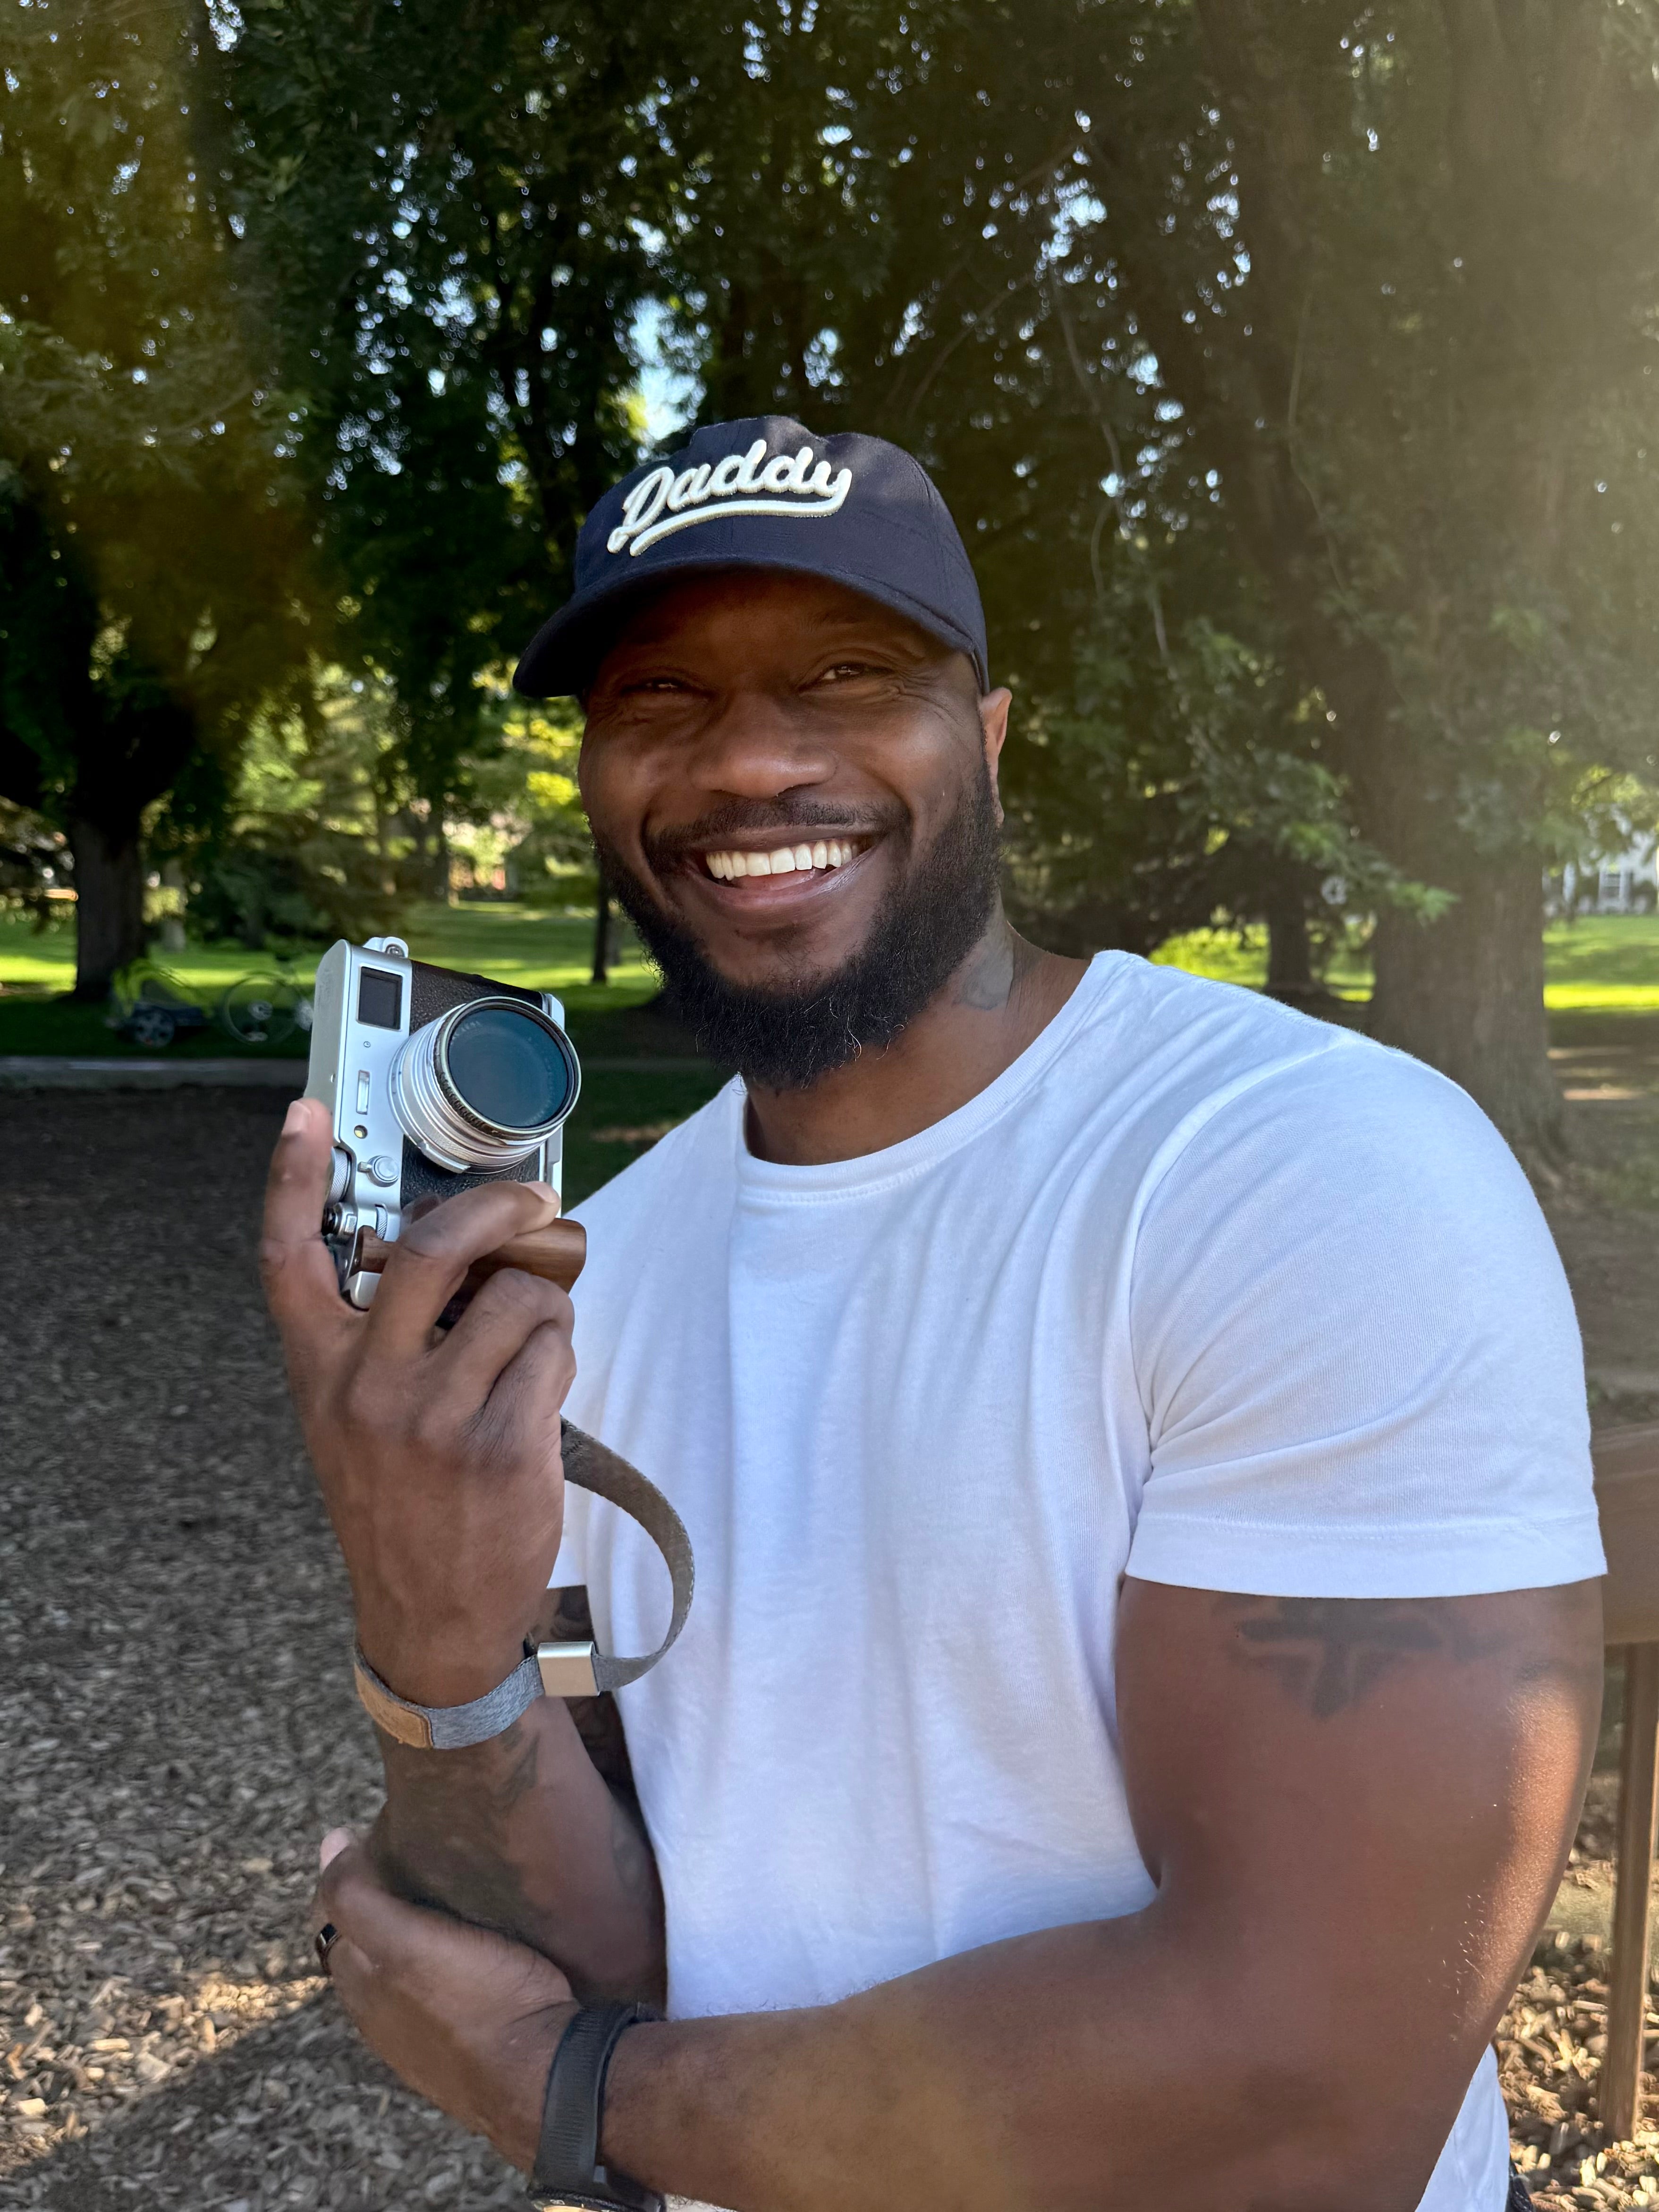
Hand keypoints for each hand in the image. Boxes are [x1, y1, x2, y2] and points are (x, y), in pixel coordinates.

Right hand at [262, 1095, 575, 1704]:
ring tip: (530, 1351)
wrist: (431, 1619)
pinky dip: (560, 1359)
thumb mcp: (357, 1421)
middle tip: (537, 1202)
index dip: (293, 1178)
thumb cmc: (403, 1504)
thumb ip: (388, 1339)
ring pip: (520, 1299)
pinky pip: (554, 1353)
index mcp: (323, 1372)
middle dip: (501, 1207)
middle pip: (435, 1246)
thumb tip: (467, 1250)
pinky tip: (540, 1395)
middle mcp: (370, 1387)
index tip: (308, 1114)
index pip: (288, 1258)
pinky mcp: (502, 1446)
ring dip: (545, 1310)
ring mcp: (436, 1417)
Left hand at [311, 1828, 575, 2170]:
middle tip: (409, 1856)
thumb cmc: (483, 1999)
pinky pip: (434, 1998)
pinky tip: (468, 1953)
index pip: (335, 1917)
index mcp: (362, 1984)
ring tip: (442, 1896)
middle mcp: (381, 2016)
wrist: (543, 2076)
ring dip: (408, 1936)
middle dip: (374, 1903)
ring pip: (399, 1973)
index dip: (349, 1873)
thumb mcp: (408, 1941)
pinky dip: (437, 1967)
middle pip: (363, 1946)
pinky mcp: (459, 2048)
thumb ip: (359, 1899)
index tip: (374, 1835)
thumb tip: (331, 1841)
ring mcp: (419, 2038)